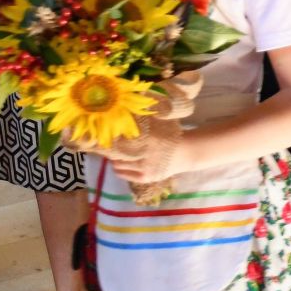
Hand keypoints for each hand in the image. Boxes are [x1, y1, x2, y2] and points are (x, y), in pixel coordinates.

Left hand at [86, 73, 202, 184]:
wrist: (186, 153)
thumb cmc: (169, 134)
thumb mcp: (157, 124)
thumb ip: (140, 121)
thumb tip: (121, 112)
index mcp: (149, 139)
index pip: (121, 141)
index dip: (110, 138)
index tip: (103, 133)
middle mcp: (146, 156)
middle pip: (117, 154)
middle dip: (110, 149)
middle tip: (106, 143)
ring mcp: (145, 169)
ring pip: (118, 165)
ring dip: (114, 159)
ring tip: (114, 152)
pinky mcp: (145, 178)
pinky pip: (124, 175)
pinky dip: (119, 168)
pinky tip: (119, 162)